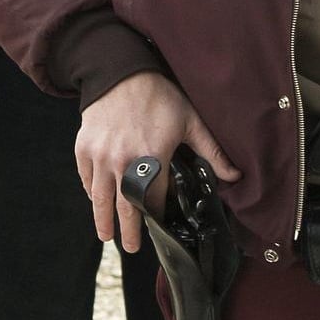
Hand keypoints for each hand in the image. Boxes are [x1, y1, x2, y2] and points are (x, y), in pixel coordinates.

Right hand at [74, 73, 236, 252]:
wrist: (119, 72)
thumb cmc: (158, 95)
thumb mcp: (190, 121)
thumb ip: (212, 151)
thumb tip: (236, 176)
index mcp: (152, 157)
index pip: (153, 199)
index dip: (156, 216)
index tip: (159, 227)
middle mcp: (122, 161)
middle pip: (124, 206)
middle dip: (127, 230)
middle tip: (131, 248)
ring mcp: (100, 156)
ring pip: (100, 197)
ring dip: (103, 219)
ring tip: (106, 236)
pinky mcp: (83, 148)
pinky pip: (86, 178)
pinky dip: (92, 191)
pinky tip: (97, 200)